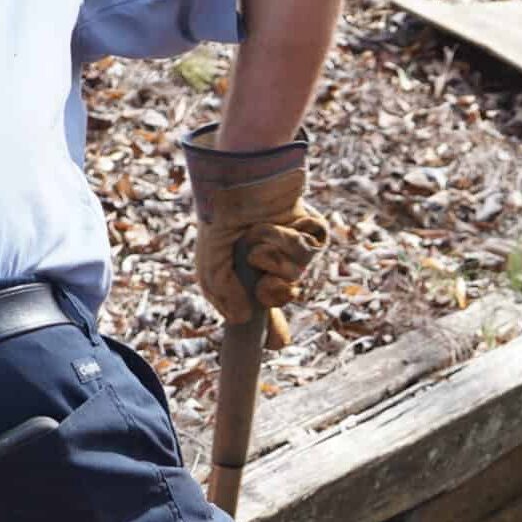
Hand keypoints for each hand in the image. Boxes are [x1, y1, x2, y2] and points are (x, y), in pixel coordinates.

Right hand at [181, 124, 328, 324]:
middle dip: (275, 294)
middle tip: (266, 283)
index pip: (265, 310)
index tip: (275, 342)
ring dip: (273, 257)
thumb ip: (223, 294)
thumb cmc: (220, 218)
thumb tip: (242, 320)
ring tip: (258, 236)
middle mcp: (271, 264)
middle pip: (285, 298)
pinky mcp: (310, 232)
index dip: (272, 329)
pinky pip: (308, 253)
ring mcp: (291, 248)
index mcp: (247, 275)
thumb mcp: (211, 263)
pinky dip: (288, 242)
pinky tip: (274, 226)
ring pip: (295, 275)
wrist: (238, 179)